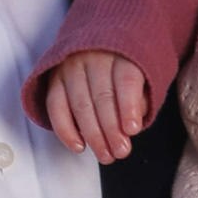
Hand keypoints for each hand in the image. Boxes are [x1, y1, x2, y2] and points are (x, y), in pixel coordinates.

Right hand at [43, 47, 150, 161]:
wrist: (98, 43)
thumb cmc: (124, 66)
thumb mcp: (143, 75)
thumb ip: (140, 98)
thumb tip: (130, 126)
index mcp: (122, 52)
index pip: (126, 80)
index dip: (128, 106)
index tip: (132, 130)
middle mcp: (94, 56)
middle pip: (102, 96)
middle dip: (112, 129)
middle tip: (120, 151)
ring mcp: (71, 67)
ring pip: (80, 105)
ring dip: (93, 135)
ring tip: (105, 154)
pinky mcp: (54, 78)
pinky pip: (56, 107)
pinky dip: (66, 130)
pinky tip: (79, 146)